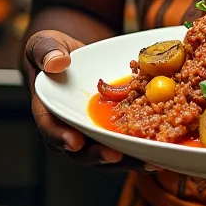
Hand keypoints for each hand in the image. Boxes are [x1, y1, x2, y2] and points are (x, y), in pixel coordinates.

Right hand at [25, 29, 161, 172]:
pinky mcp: (112, 128)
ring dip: (127, 159)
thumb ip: (46, 51)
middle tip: (115, 155)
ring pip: (107, 153)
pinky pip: (125, 142)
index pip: (51, 128)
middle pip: (82, 151)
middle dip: (99, 156)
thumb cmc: (53, 51)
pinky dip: (141, 147)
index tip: (75, 142)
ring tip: (148, 161)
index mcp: (49, 111)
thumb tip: (56, 63)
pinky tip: (161, 149)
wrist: (73, 56)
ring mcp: (92, 131)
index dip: (61, 137)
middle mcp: (69, 128)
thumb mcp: (44, 44)